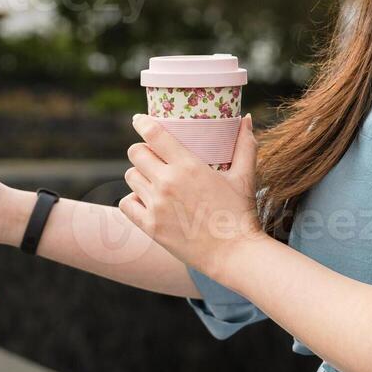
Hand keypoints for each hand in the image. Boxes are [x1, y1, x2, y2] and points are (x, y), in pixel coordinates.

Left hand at [119, 113, 262, 279]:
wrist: (235, 254)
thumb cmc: (241, 213)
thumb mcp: (245, 176)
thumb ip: (244, 145)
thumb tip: (246, 118)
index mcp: (188, 166)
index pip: (154, 134)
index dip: (142, 123)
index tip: (139, 120)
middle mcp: (167, 183)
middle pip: (136, 153)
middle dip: (142, 150)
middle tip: (152, 156)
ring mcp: (156, 206)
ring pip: (130, 176)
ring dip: (139, 174)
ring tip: (151, 179)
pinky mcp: (150, 226)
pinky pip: (126, 203)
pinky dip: (133, 199)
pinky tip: (145, 200)